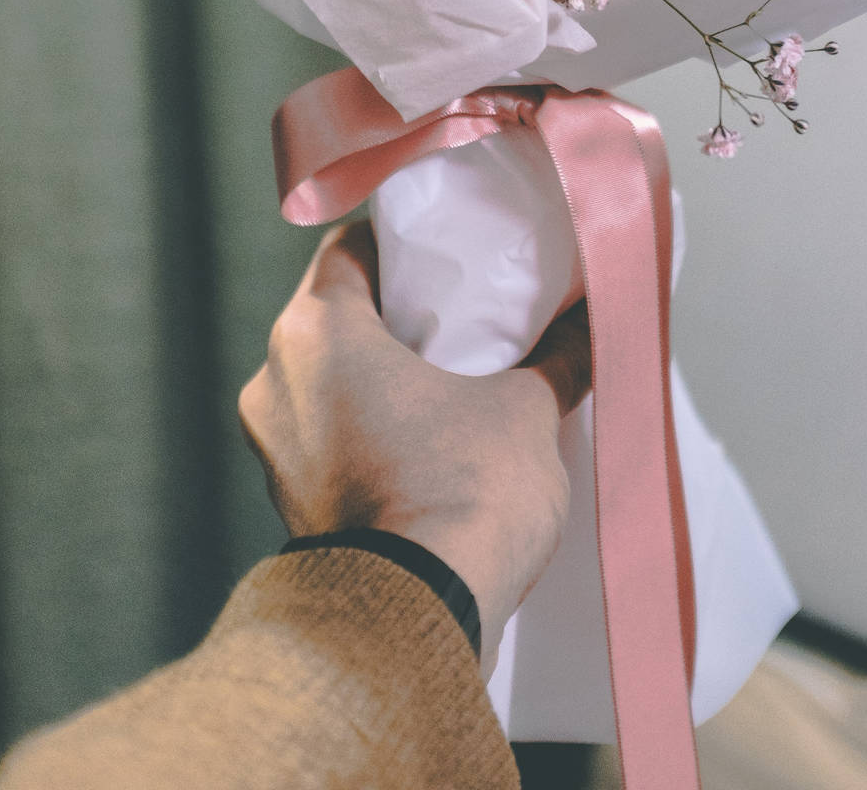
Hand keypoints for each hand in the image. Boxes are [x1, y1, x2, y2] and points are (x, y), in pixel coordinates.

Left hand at [238, 220, 591, 674]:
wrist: (415, 623)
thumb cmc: (459, 492)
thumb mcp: (525, 410)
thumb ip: (557, 356)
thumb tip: (593, 320)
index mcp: (314, 330)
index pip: (348, 250)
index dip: (401, 243)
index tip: (449, 253)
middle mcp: (273, 380)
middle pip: (336, 317)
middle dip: (396, 316)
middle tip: (461, 317)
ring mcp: (273, 450)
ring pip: (328, 384)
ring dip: (380, 380)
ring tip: (453, 383)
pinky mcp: (290, 507)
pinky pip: (329, 441)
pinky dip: (370, 433)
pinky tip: (430, 442)